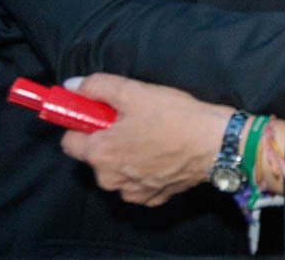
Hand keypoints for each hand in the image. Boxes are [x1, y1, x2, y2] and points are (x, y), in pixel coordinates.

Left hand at [58, 74, 232, 207]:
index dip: (82, 124)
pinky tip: (163, 155)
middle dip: (109, 140)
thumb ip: (98, 87)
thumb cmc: (174, 117)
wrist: (216, 144)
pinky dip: (146, 170)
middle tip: (134, 121)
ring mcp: (132, 193)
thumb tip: (72, 85)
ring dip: (127, 157)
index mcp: (99, 154)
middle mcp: (110, 180)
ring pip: (118, 171)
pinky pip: (139, 183)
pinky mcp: (154, 199)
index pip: (69, 141)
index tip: (101, 113)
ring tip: (153, 137)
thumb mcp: (134, 92)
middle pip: (96, 157)